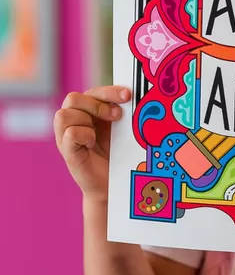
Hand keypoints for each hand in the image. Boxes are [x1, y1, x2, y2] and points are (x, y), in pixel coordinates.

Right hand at [54, 86, 130, 200]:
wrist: (113, 184)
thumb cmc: (117, 154)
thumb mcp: (120, 128)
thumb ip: (119, 111)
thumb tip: (130, 95)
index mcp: (87, 112)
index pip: (91, 92)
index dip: (108, 91)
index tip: (127, 95)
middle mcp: (73, 121)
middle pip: (73, 98)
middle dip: (98, 103)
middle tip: (117, 116)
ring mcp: (66, 136)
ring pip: (64, 114)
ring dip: (87, 120)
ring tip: (101, 134)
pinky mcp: (67, 152)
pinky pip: (69, 133)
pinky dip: (84, 135)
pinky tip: (92, 144)